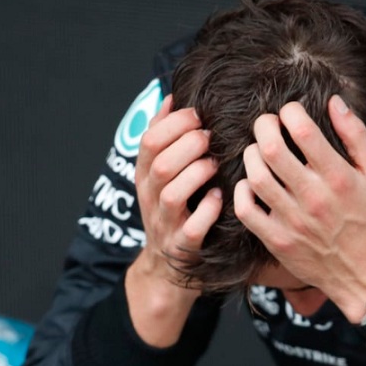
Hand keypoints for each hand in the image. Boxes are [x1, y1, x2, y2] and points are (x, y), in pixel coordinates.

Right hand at [125, 95, 223, 345]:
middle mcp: (150, 197)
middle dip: (188, 144)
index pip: (150, 140)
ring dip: (197, 174)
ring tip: (215, 166)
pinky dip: (207, 211)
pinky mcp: (183, 246)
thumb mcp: (159, 174)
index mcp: (145, 174)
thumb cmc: (171, 211)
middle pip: (160, 163)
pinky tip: (220, 199)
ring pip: (172, 193)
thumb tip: (172, 96)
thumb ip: (164, 137)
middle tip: (210, 138)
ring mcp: (165, 223)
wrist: (165, 268)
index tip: (199, 115)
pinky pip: (193, 228)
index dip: (175, 123)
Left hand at [234, 96, 365, 322]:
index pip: (303, 131)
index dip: (289, 112)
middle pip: (272, 149)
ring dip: (251, 155)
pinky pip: (246, 210)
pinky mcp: (277, 240)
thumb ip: (356, 135)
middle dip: (263, 126)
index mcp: (339, 178)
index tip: (290, 111)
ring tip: (258, 150)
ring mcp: (292, 221)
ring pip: (256, 176)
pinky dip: (241, 191)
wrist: (363, 272)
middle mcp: (314, 198)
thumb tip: (334, 102)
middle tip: (266, 123)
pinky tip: (251, 183)